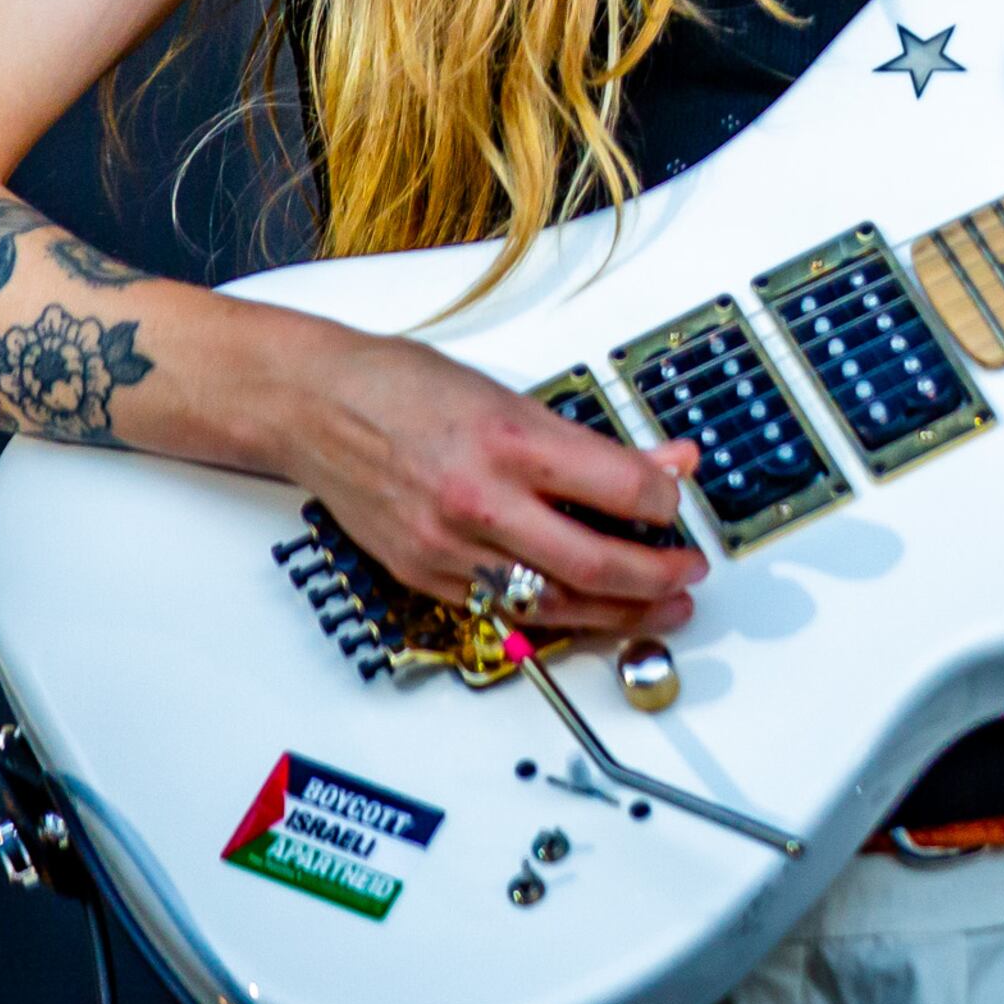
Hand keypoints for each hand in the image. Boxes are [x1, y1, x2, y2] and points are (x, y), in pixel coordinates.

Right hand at [280, 324, 707, 635]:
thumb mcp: (510, 394)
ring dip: (619, 614)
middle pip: (594, 563)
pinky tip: (589, 611)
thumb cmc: (403, 388)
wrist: (315, 407)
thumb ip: (590, 442)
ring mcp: (450, 548)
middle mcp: (481, 501)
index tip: (678, 502)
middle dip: (656, 578)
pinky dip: (555, 614)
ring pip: (554, 603)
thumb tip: (664, 462)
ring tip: (657, 610)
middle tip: (688, 575)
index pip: (619, 487)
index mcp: (510, 441)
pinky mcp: (426, 577)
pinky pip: (505, 612)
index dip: (665, 501)